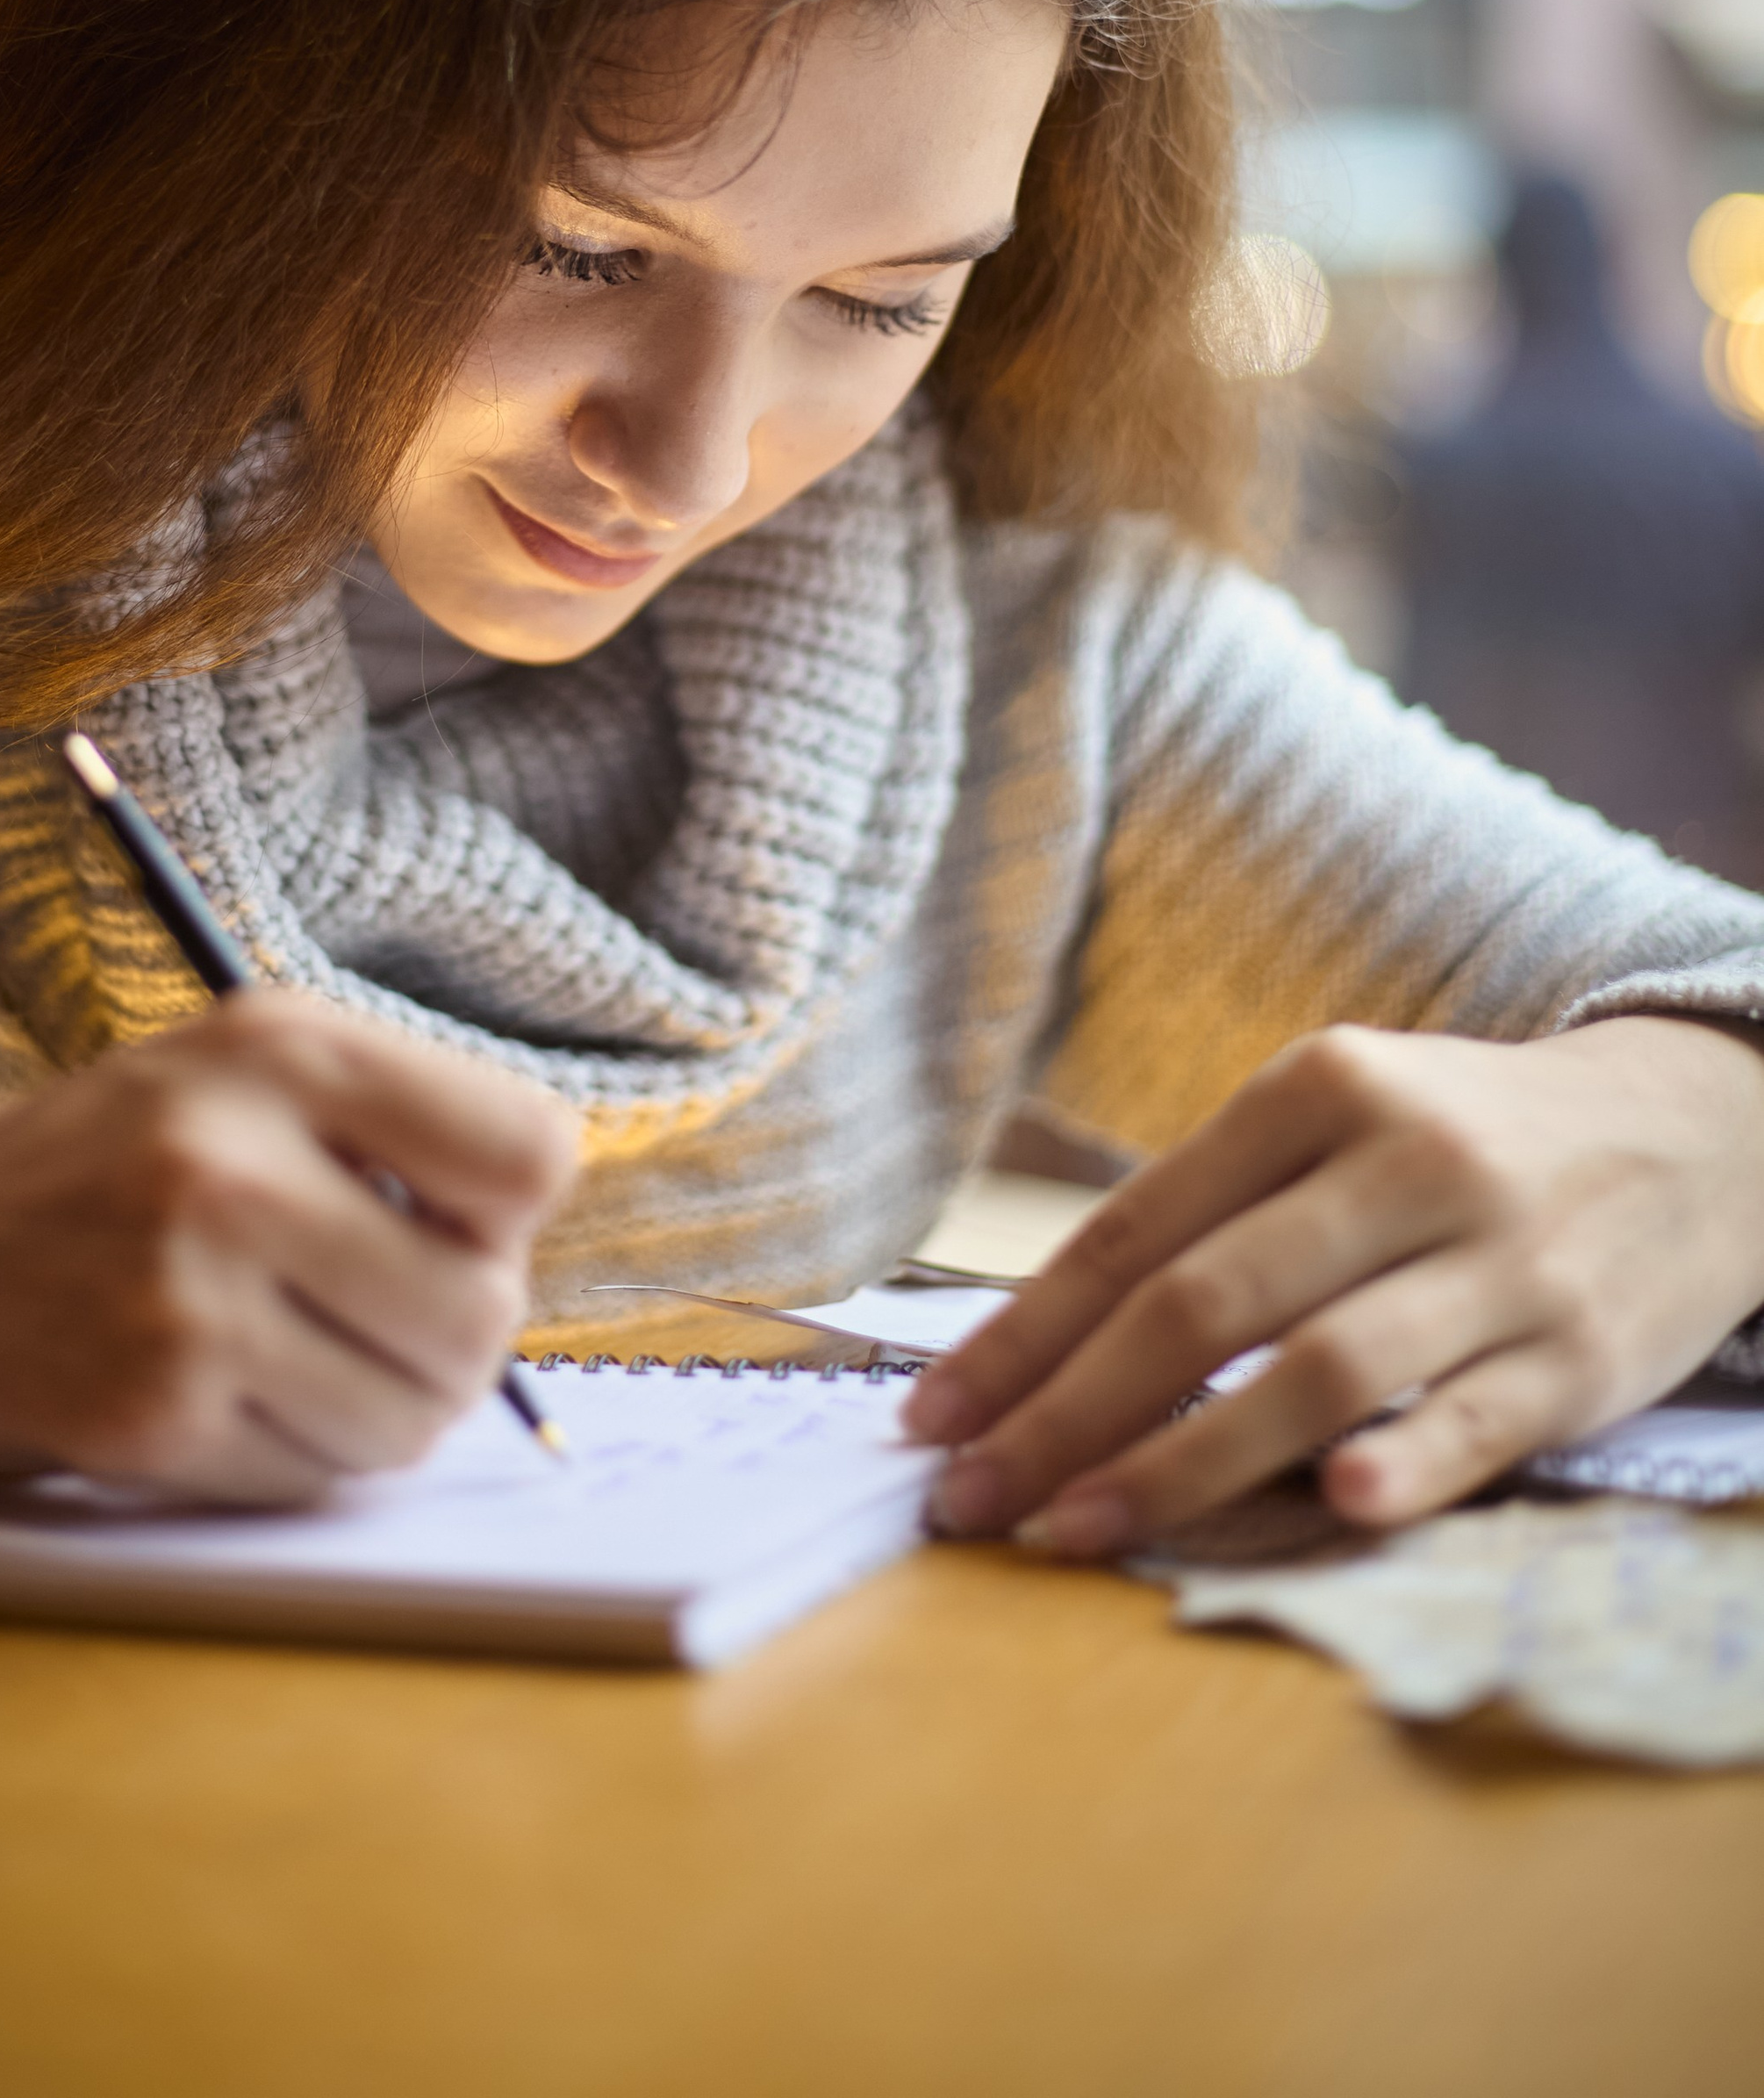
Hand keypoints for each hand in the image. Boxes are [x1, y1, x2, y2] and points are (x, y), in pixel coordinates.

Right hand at [0, 993, 578, 1502]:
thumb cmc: (122, 1159)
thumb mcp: (249, 1066)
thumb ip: (402, 1119)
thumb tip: (526, 1241)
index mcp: (284, 1052)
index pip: (528, 1153)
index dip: (507, 1209)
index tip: (446, 1217)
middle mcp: (235, 1168)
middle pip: (484, 1311)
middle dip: (457, 1334)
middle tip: (384, 1310)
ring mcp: (189, 1302)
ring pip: (413, 1417)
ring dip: (381, 1408)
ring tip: (303, 1351)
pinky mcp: (151, 1416)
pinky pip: (315, 1477)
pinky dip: (295, 1455)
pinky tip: (228, 1392)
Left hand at [904, 1017, 1763, 1553]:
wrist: (1697, 1133)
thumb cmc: (1460, 1145)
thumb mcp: (1338, 1124)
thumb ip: (1213, 1215)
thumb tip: (1040, 1348)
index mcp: (1319, 1090)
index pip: (1137, 1230)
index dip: (1024, 1333)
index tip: (932, 1418)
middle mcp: (1404, 1165)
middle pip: (1205, 1302)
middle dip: (1069, 1411)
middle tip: (972, 1498)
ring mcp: (1498, 1265)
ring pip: (1318, 1370)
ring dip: (1184, 1463)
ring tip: (1074, 1530)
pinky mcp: (1578, 1359)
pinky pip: (1468, 1423)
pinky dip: (1395, 1469)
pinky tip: (1320, 1512)